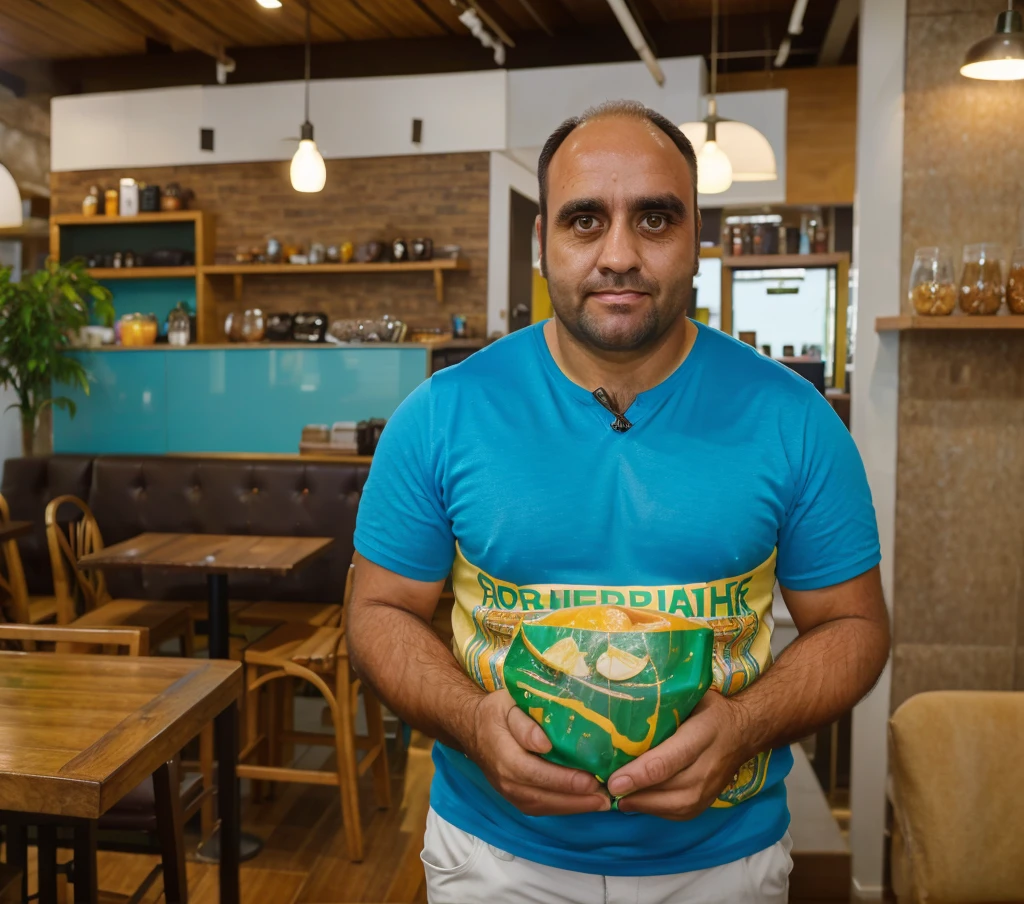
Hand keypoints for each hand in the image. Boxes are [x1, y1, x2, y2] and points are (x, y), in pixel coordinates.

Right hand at [463, 689, 610, 816]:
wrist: (473, 727)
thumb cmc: (496, 712)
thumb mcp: (507, 704)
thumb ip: (524, 723)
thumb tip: (544, 744)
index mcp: (502, 754)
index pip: (534, 772)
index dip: (563, 779)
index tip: (590, 780)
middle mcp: (504, 779)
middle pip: (542, 796)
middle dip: (576, 799)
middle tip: (606, 797)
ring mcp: (509, 792)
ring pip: (543, 806)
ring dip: (574, 807)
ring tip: (602, 802)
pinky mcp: (516, 797)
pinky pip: (541, 808)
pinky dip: (565, 807)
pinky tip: (586, 802)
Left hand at [606, 690, 751, 819]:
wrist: (745, 730)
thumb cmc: (708, 708)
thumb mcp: (690, 697)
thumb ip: (663, 704)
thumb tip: (620, 706)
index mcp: (704, 730)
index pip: (671, 758)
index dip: (640, 772)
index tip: (614, 780)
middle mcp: (710, 762)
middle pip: (672, 786)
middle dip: (637, 793)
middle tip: (607, 790)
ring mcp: (712, 785)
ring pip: (677, 805)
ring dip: (644, 805)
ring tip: (617, 798)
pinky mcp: (710, 800)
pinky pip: (682, 813)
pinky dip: (657, 811)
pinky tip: (636, 802)